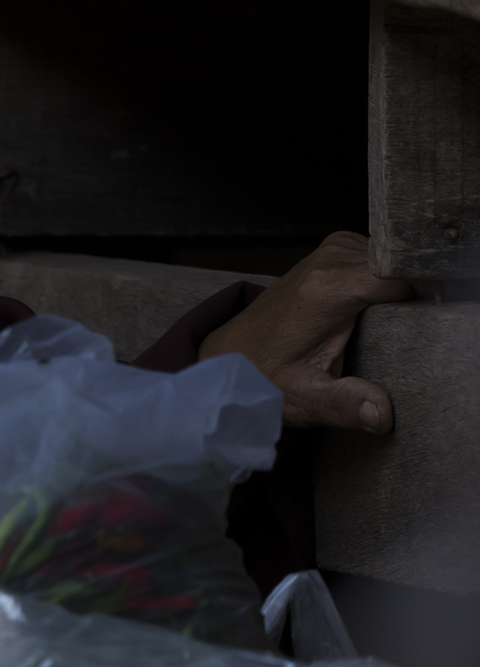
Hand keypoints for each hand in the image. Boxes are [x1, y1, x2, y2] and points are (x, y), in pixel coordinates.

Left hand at [200, 231, 415, 431]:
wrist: (228, 354)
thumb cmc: (263, 376)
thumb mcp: (303, 398)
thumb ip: (344, 405)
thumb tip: (382, 415)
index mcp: (328, 290)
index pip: (404, 274)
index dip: (430, 295)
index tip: (438, 320)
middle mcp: (330, 262)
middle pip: (403, 265)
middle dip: (421, 292)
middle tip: (416, 330)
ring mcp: (332, 251)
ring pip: (395, 258)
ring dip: (405, 284)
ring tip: (400, 320)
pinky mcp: (333, 252)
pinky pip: (381, 256)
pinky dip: (391, 276)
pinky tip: (385, 304)